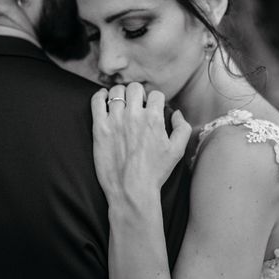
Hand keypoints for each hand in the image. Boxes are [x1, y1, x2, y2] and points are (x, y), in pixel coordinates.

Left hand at [91, 83, 191, 206]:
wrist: (131, 190)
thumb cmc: (155, 172)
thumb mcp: (177, 151)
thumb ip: (182, 128)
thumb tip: (176, 113)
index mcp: (154, 119)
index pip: (156, 95)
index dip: (156, 101)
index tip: (152, 109)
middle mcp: (134, 116)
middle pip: (135, 88)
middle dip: (138, 94)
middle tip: (137, 105)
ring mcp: (115, 120)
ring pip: (116, 92)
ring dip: (121, 95)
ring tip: (121, 104)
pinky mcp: (99, 128)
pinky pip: (96, 101)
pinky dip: (100, 96)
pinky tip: (104, 100)